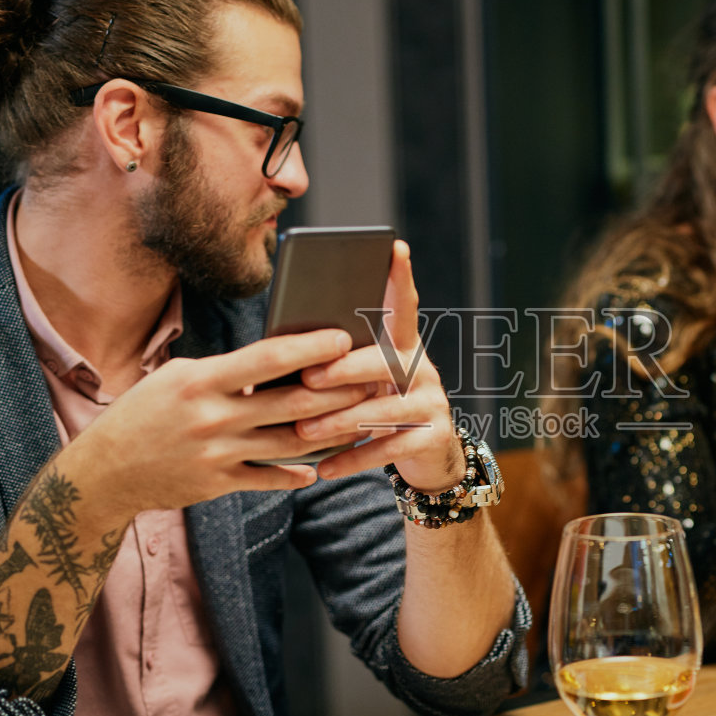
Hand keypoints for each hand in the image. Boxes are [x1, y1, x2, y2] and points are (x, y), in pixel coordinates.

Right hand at [64, 328, 375, 519]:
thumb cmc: (142, 414)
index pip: (266, 358)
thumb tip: (278, 361)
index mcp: (201, 380)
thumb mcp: (178, 379)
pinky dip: (295, 475)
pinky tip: (318, 470)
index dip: (310, 348)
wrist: (102, 473)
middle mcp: (213, 417)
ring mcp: (217, 454)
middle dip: (337, 391)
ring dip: (331, 432)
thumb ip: (225, 373)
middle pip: (291, 402)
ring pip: (290, 443)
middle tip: (371, 381)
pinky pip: (268, 479)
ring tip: (360, 421)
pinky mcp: (217, 484)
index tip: (343, 338)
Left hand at [293, 241, 463, 490]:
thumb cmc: (379, 406)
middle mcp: (423, 369)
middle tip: (310, 378)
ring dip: (341, 420)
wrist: (429, 456)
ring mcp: (432, 403)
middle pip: (387, 362)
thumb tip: (282, 351)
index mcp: (404, 346)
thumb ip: (341, 363)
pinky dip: (354, 459)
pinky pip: (390, 448)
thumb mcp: (366, 381)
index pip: (404, 306)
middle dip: (346, 370)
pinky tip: (324, 468)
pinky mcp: (433, 437)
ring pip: (385, 409)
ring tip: (306, 430)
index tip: (396, 247)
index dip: (401, 278)